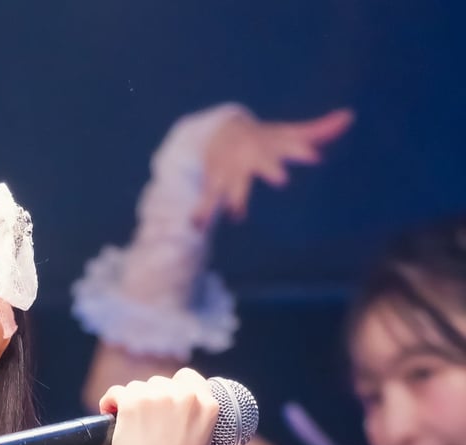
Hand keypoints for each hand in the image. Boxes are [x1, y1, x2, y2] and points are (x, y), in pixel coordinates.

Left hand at [98, 368, 220, 444]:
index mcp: (208, 406)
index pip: (188, 378)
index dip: (174, 387)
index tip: (163, 399)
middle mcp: (184, 396)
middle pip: (161, 382)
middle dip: (151, 398)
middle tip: (144, 419)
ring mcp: (157, 397)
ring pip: (138, 387)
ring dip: (131, 401)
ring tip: (128, 422)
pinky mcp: (132, 403)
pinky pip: (117, 392)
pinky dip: (110, 402)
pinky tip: (109, 413)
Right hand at [192, 108, 351, 226]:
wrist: (218, 130)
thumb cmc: (263, 137)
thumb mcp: (288, 134)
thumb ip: (318, 130)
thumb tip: (349, 116)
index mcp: (272, 145)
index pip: (291, 147)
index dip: (302, 151)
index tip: (315, 157)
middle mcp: (251, 155)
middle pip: (262, 163)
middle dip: (270, 169)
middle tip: (282, 179)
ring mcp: (231, 168)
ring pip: (234, 184)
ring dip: (235, 199)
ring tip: (236, 215)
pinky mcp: (215, 181)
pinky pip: (208, 197)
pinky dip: (202, 211)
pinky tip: (196, 225)